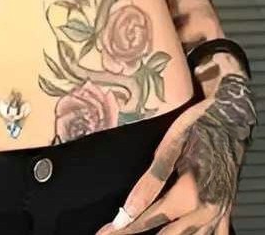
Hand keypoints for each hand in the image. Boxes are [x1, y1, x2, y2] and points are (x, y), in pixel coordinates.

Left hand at [94, 72, 256, 234]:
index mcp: (188, 195)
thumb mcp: (172, 145)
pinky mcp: (227, 208)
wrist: (231, 115)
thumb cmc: (198, 124)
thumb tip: (129, 208)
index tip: (107, 233)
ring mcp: (219, 212)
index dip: (126, 227)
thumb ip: (151, 180)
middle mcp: (205, 210)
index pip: (150, 219)